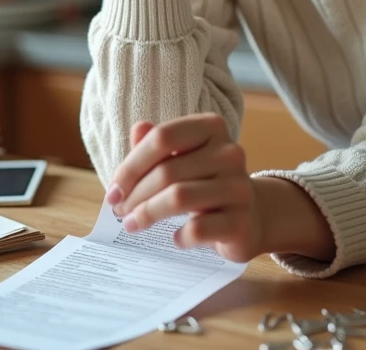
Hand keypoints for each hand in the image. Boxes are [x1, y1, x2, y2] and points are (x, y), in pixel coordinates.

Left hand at [106, 114, 263, 262]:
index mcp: (212, 127)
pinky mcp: (242, 222)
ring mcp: (239, 187)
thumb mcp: (180, 159)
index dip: (131, 165)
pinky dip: (179, 236)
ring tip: (132, 224)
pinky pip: (198, 229)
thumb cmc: (205, 184)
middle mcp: (230, 153)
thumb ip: (156, 144)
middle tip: (119, 211)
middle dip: (134, 194)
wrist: (251, 217)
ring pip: (179, 198)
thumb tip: (138, 129)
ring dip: (147, 214)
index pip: (162, 137)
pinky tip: (175, 238)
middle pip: (167, 171)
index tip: (114, 190)